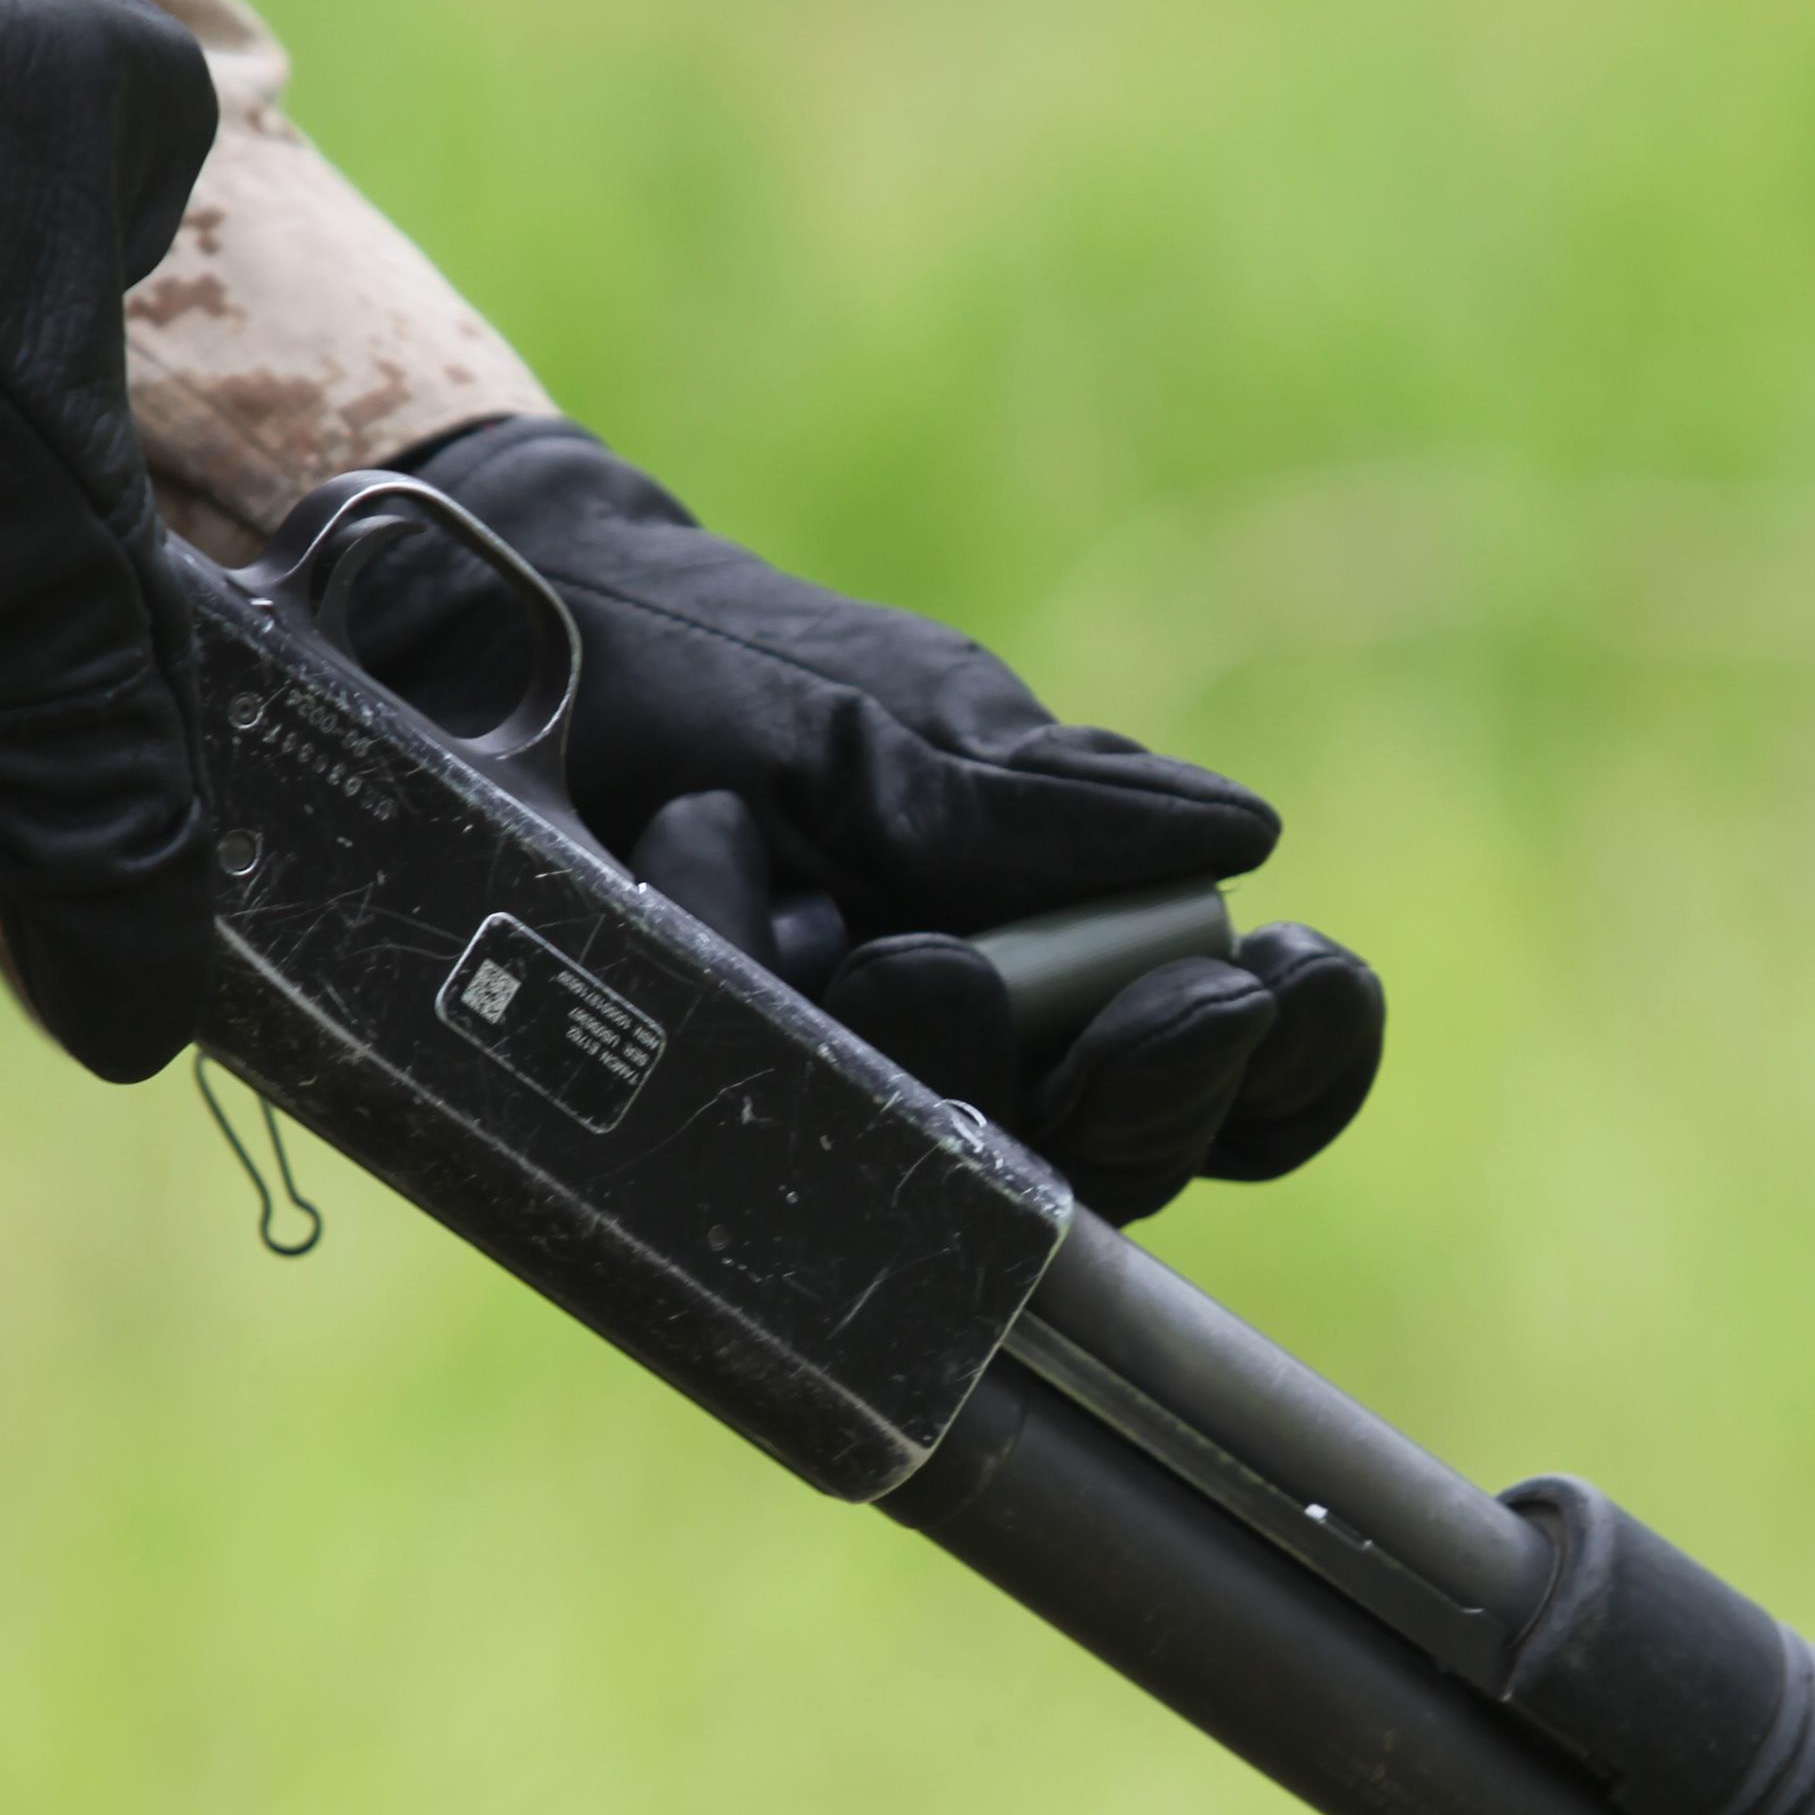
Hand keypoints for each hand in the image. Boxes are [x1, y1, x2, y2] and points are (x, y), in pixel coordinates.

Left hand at [336, 416, 1384, 1219]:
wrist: (518, 645)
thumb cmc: (735, 673)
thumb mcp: (906, 721)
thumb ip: (1052, 806)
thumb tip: (1243, 840)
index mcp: (1092, 965)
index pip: (1262, 1074)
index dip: (1296, 1057)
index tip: (1274, 975)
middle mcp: (1005, 1071)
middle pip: (1141, 1155)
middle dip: (1115, 1074)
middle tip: (1022, 953)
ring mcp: (876, 1118)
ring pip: (977, 1170)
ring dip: (913, 1029)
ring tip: (806, 885)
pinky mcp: (733, 1131)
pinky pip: (797, 1127)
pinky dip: (750, 975)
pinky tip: (693, 855)